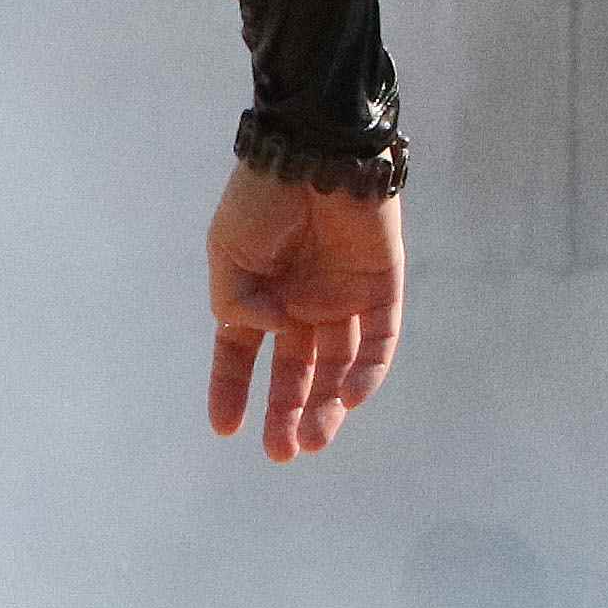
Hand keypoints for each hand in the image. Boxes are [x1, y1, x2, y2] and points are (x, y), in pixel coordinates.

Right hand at [206, 165, 404, 464]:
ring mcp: (342, 297)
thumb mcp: (227, 252)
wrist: (316, 152)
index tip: (225, 429)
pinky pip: (378, 340)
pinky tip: (348, 397)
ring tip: (313, 440)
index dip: (231, 389)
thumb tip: (270, 334)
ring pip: (338, 364)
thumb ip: (238, 301)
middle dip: (287, 413)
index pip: (241, 352)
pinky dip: (366, 371)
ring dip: (326, 404)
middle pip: (295, 370)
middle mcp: (301, 301)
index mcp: (259, 292)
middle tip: (282, 454)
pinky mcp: (382, 288)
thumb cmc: (263, 198)